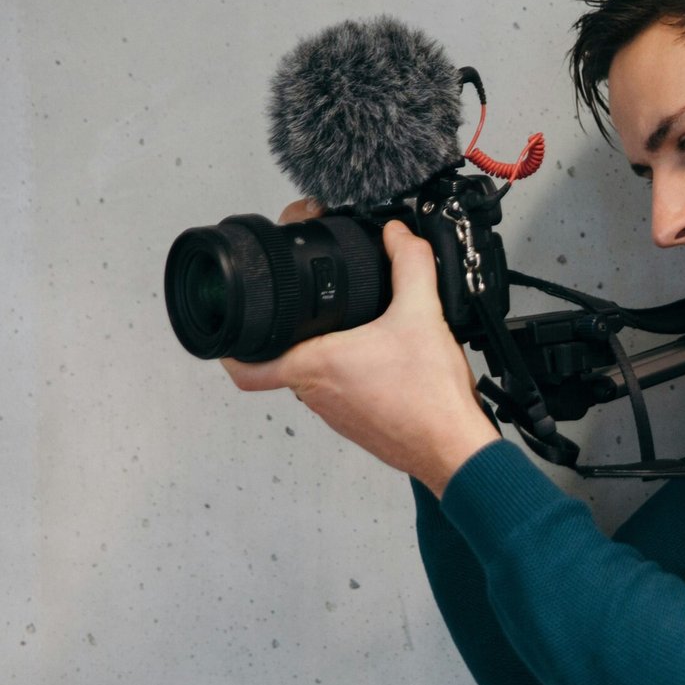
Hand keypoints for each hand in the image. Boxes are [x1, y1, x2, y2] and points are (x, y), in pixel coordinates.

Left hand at [222, 204, 500, 496]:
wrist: (455, 449)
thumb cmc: (430, 400)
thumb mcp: (422, 315)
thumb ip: (410, 265)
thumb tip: (398, 236)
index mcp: (316, 366)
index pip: (244, 366)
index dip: (228, 344)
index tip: (233, 323)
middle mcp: (317, 394)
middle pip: (280, 363)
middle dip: (289, 333)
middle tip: (306, 308)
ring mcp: (337, 413)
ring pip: (312, 379)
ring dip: (322, 354)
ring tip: (350, 329)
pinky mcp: (360, 424)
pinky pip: (341, 393)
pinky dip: (350, 373)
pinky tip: (381, 359)